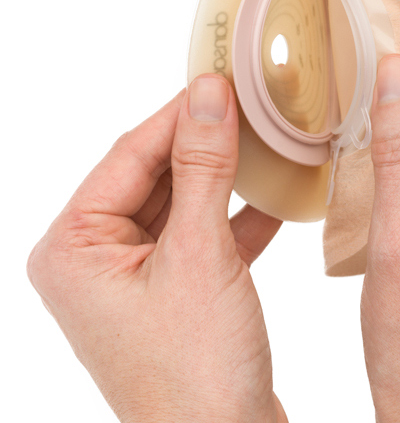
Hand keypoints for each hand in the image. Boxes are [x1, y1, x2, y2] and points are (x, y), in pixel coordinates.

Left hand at [27, 75, 287, 422]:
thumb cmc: (195, 373)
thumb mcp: (199, 253)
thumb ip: (202, 167)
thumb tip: (207, 94)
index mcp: (73, 248)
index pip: (129, 155)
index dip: (178, 114)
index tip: (219, 80)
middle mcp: (95, 260)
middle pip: (154, 175)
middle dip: (203, 143)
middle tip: (246, 104)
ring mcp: (135, 277)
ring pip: (182, 203)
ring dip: (224, 177)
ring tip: (262, 141)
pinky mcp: (173, 291)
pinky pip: (202, 235)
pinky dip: (236, 217)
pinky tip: (273, 198)